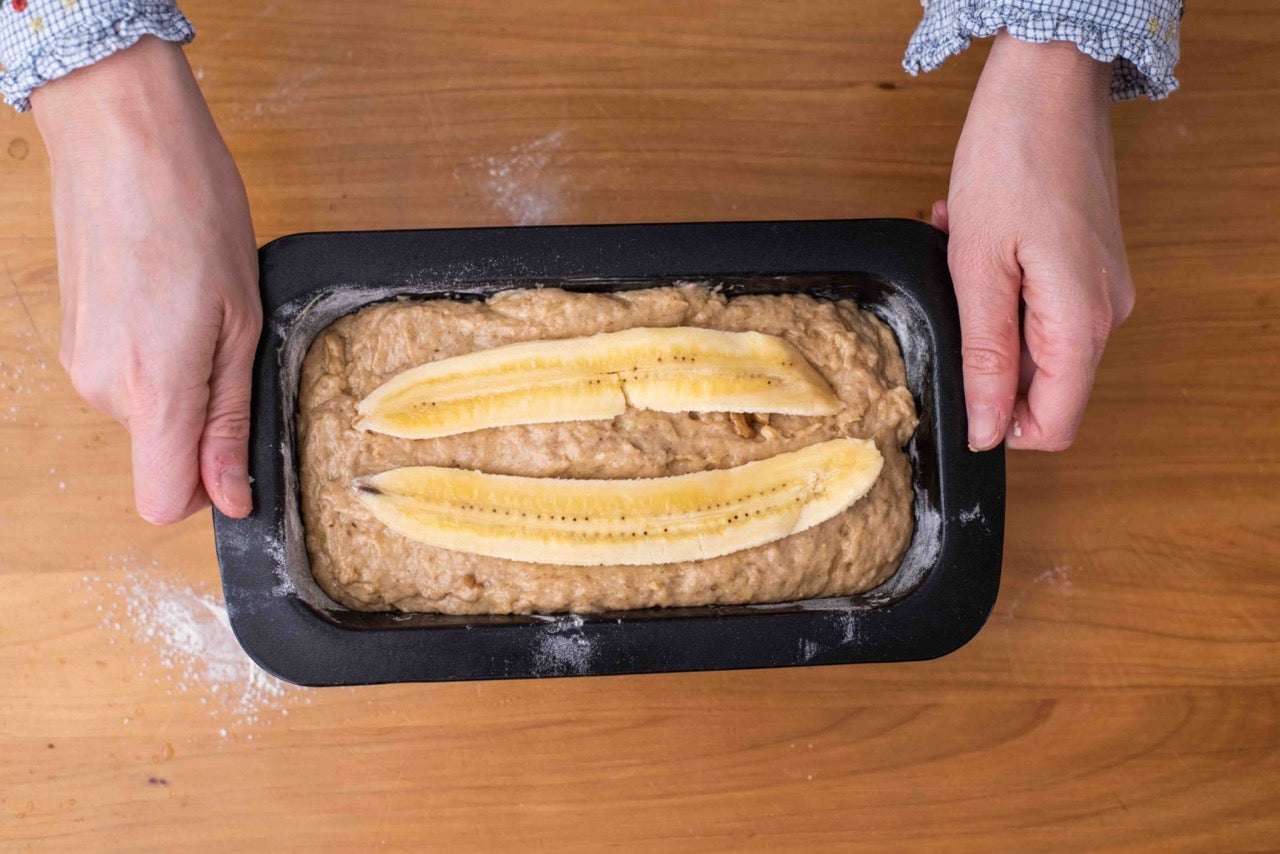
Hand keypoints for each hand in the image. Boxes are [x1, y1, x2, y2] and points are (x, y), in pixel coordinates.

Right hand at [33, 37, 260, 522]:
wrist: (121, 133)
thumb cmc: (195, 211)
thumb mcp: (242, 322)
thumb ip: (228, 417)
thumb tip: (229, 495)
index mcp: (154, 391)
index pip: (162, 501)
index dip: (207, 490)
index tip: (239, 454)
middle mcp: (105, 389)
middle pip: (164, 451)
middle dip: (207, 415)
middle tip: (232, 339)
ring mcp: (82, 363)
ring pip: (148, 411)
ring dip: (185, 378)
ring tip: (201, 308)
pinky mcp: (74, 337)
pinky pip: (127, 376)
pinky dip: (157, 354)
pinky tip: (171, 297)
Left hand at [936, 31, 1134, 450]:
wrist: (1047, 83)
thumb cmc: (1012, 159)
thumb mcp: (977, 269)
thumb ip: (985, 358)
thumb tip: (986, 429)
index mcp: (1080, 323)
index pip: (1054, 424)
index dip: (1001, 426)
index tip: (957, 389)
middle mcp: (1104, 313)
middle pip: (1042, 386)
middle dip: (983, 353)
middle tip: (953, 294)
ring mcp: (1099, 288)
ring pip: (1031, 341)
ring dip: (985, 310)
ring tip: (962, 254)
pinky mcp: (1087, 266)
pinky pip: (1037, 302)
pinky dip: (999, 284)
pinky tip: (975, 239)